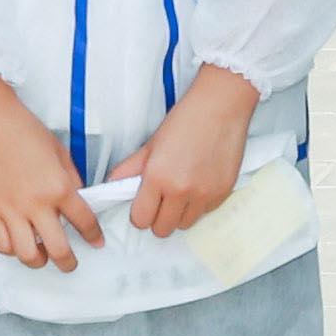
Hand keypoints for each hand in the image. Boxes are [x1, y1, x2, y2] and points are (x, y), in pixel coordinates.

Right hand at [0, 80, 103, 270]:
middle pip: (58, 249)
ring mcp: (10, 211)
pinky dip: (13, 249)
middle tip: (71, 264)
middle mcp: (36, 204)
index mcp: (59, 187)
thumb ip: (71, 181)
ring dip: (39, 261)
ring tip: (43, 256)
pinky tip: (19, 243)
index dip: (93, 236)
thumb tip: (78, 201)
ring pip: (27, 255)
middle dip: (68, 263)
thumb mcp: (61, 153)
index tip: (96, 243)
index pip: (84, 222)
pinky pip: (2, 245)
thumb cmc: (27, 132)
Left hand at [130, 68, 263, 241]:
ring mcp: (204, 194)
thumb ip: (129, 169)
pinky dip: (199, 205)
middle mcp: (181, 191)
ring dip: (179, 214)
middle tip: (161, 200)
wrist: (222, 106)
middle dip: (158, 218)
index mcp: (158, 178)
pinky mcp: (223, 193)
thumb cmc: (186, 119)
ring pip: (184, 225)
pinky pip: (205, 213)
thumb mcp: (151, 144)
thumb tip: (112, 185)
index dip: (140, 213)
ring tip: (182, 192)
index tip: (144, 204)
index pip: (141, 219)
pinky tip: (199, 183)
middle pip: (162, 229)